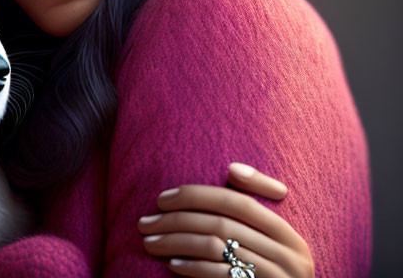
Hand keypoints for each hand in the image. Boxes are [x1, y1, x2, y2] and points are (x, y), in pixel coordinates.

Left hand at [138, 163, 313, 276]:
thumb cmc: (270, 270)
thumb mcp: (272, 240)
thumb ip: (255, 203)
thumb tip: (233, 168)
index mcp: (288, 234)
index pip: (237, 202)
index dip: (198, 195)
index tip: (162, 198)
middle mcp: (288, 256)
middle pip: (221, 224)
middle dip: (177, 220)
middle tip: (145, 222)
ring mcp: (276, 277)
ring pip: (216, 248)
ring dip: (176, 242)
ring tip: (150, 242)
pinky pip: (220, 276)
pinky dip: (193, 268)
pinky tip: (171, 264)